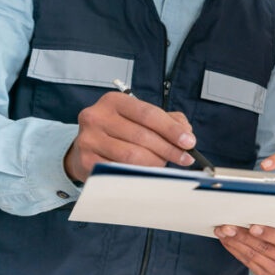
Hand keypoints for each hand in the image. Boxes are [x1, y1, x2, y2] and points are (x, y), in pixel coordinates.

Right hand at [63, 91, 195, 181]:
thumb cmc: (118, 132)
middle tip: (184, 158)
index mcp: (113, 101)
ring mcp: (88, 139)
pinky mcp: (86, 161)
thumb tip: (186, 132)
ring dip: (155, 163)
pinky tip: (147, 174)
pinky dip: (138, 173)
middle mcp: (97, 116)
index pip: (148, 114)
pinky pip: (119, 170)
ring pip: (132, 155)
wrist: (85, 148)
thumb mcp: (140, 119)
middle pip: (142, 136)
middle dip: (168, 149)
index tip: (189, 142)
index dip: (171, 129)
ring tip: (164, 164)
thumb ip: (167, 121)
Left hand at [214, 224, 274, 274]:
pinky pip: (247, 262)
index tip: (252, 227)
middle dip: (243, 236)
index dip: (267, 233)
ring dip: (235, 243)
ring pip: (252, 256)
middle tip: (228, 227)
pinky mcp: (266, 274)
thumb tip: (257, 208)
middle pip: (264, 248)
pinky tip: (228, 241)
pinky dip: (235, 250)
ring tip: (223, 232)